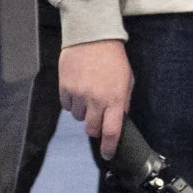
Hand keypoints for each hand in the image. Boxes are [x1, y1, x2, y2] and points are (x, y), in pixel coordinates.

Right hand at [59, 38, 133, 158]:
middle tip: (97, 118)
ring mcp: (78, 94)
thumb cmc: (113, 59)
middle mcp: (95, 100)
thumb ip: (123, 101)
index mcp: (115, 99)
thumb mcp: (127, 80)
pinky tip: (78, 89)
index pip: (112, 131)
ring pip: (78, 117)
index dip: (109, 147)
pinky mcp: (64, 87)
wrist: (92, 38)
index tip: (108, 154)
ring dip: (83, 112)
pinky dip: (72, 102)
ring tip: (89, 95)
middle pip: (91, 129)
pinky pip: (66, 106)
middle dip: (95, 128)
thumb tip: (118, 118)